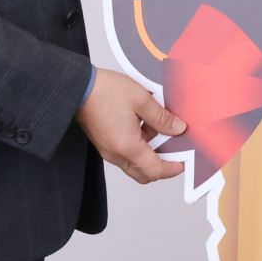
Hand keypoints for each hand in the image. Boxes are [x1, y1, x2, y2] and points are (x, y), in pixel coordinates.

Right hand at [76, 68, 186, 183]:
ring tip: (160, 131)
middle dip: (162, 166)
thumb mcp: (142, 100)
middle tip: (176, 151)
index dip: (172, 169)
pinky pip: (126, 154)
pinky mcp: (104, 144)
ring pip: (135, 164)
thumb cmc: (104, 91)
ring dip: (150, 154)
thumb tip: (178, 129)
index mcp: (127, 147)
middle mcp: (116, 154)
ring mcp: (108, 150)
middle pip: (144, 174)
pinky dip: (139, 147)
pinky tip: (145, 126)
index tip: (183, 161)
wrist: (77, 87)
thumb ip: (162, 118)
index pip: (154, 171)